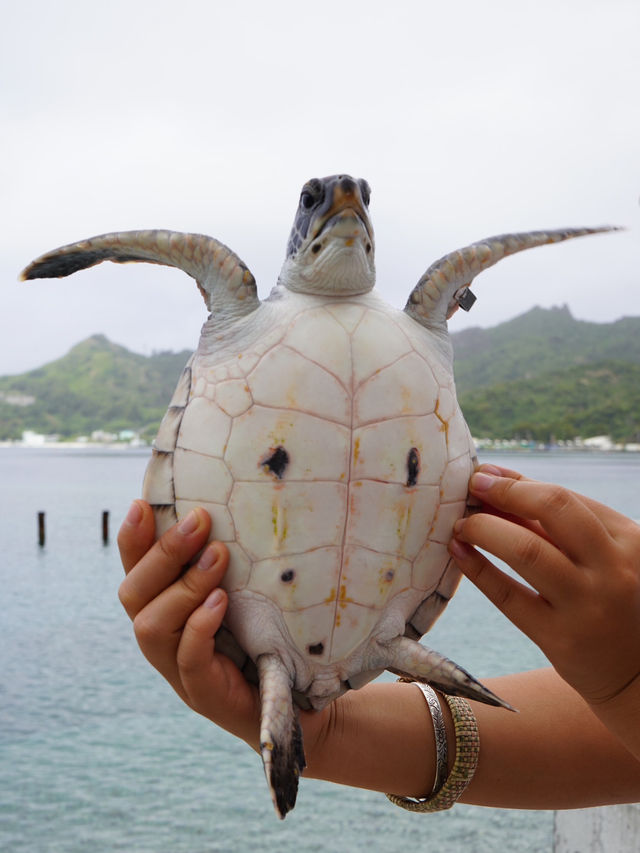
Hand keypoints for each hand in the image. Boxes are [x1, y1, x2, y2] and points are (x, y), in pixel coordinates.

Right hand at [117, 500, 261, 746]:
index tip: (143, 504)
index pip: (135, 572)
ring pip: (151, 628)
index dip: (132, 541)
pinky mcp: (206, 698)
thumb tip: (228, 510)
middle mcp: (165, 643)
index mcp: (167, 613)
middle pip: (133, 595)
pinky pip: (187, 662)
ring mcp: (181, 674)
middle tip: (200, 521)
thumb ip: (225, 563)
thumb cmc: (270, 641)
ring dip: (184, 585)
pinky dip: (199, 627)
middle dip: (163, 553)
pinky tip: (220, 602)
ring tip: (218, 556)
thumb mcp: (246, 595)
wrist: (302, 706)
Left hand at [449, 464, 639, 711]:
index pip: (564, 498)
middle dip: (505, 492)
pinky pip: (508, 595)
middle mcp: (613, 568)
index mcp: (628, 539)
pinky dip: (478, 568)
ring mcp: (587, 604)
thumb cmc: (609, 597)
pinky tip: (458, 551)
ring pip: (526, 550)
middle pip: (553, 509)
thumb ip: (558, 520)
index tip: (484, 474)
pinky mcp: (560, 639)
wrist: (636, 674)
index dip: (516, 482)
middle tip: (471, 486)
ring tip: (461, 524)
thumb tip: (497, 477)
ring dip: (485, 528)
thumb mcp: (602, 555)